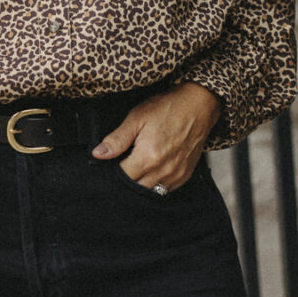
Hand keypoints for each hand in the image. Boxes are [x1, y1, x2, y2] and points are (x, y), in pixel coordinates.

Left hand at [92, 81, 220, 190]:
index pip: (122, 178)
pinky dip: (156, 184)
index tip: (111, 165)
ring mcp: (176, 175)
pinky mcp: (185, 175)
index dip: (113, 174)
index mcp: (148, 157)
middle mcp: (164, 170)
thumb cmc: (168, 108)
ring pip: (151, 192)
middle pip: (136, 188)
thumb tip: (98, 154)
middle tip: (123, 166)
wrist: (198, 104)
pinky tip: (151, 171)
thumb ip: (117, 139)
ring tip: (136, 169)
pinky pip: (166, 189)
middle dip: (126, 181)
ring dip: (141, 184)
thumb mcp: (137, 118)